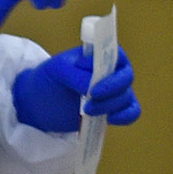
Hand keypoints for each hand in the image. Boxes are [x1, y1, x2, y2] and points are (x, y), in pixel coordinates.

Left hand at [11, 47, 139, 135]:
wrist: (41, 103)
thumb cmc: (50, 78)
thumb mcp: (58, 70)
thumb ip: (77, 76)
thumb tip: (94, 89)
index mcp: (100, 53)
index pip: (117, 56)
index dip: (109, 71)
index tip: (93, 87)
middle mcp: (112, 70)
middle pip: (125, 78)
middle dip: (111, 91)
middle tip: (91, 99)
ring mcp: (114, 90)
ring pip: (126, 97)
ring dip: (109, 106)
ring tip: (86, 111)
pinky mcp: (114, 109)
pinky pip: (131, 112)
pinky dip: (125, 116)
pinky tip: (110, 120)